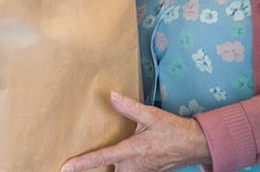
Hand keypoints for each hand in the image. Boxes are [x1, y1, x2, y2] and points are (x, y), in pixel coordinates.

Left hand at [59, 92, 211, 171]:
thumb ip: (129, 106)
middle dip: (94, 168)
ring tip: (88, 164)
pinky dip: (120, 168)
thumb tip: (110, 95)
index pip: (101, 158)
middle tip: (73, 166)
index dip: (82, 164)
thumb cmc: (173, 130)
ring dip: (108, 168)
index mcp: (132, 151)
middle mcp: (134, 166)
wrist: (194, 145)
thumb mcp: (151, 115)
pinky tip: (117, 161)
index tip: (65, 167)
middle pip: (108, 171)